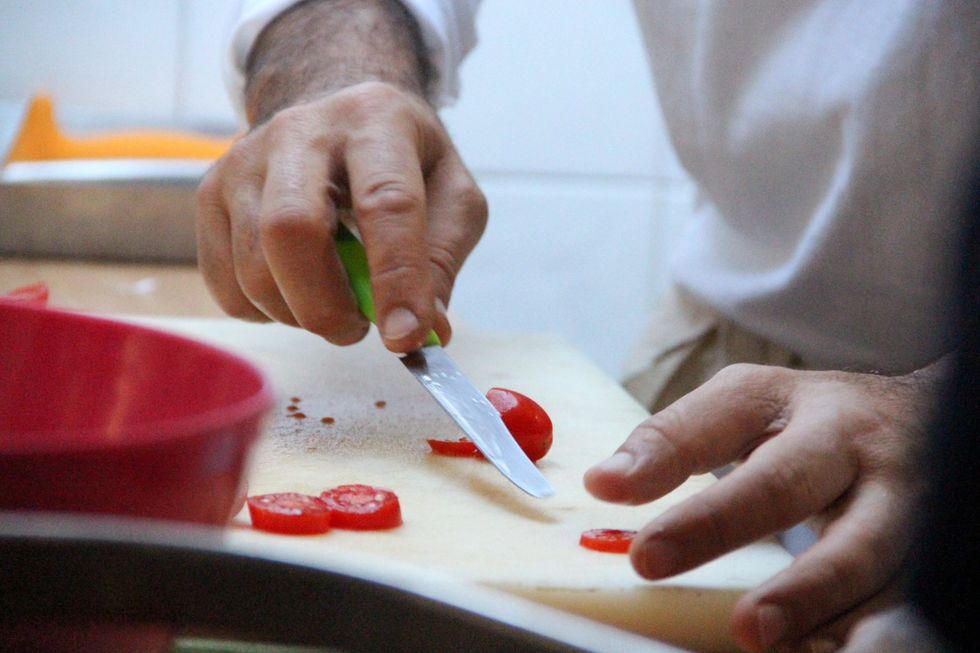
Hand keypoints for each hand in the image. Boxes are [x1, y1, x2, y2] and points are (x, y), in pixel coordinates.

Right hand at [196, 81, 486, 351]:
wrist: (333, 108)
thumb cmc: (401, 158)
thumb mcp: (450, 194)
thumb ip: (442, 261)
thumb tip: (427, 332)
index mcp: (374, 121)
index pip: (384, 203)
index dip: (396, 278)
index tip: (404, 336)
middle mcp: (299, 131)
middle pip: (291, 228)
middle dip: (325, 305)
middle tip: (357, 329)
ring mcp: (243, 161)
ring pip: (254, 266)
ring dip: (300, 313)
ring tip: (335, 303)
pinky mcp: (210, 194)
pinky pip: (226, 285)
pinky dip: (265, 311)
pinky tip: (297, 289)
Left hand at [584, 363, 936, 651]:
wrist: (916, 419)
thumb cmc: (809, 418)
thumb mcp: (744, 404)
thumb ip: (674, 440)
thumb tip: (603, 484)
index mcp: (814, 418)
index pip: (755, 463)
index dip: (704, 516)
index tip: (645, 557)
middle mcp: (865, 462)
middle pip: (835, 524)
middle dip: (792, 579)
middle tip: (745, 628)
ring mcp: (905, 513)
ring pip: (876, 568)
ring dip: (829, 614)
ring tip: (775, 645)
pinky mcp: (925, 557)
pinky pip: (901, 603)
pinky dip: (865, 632)